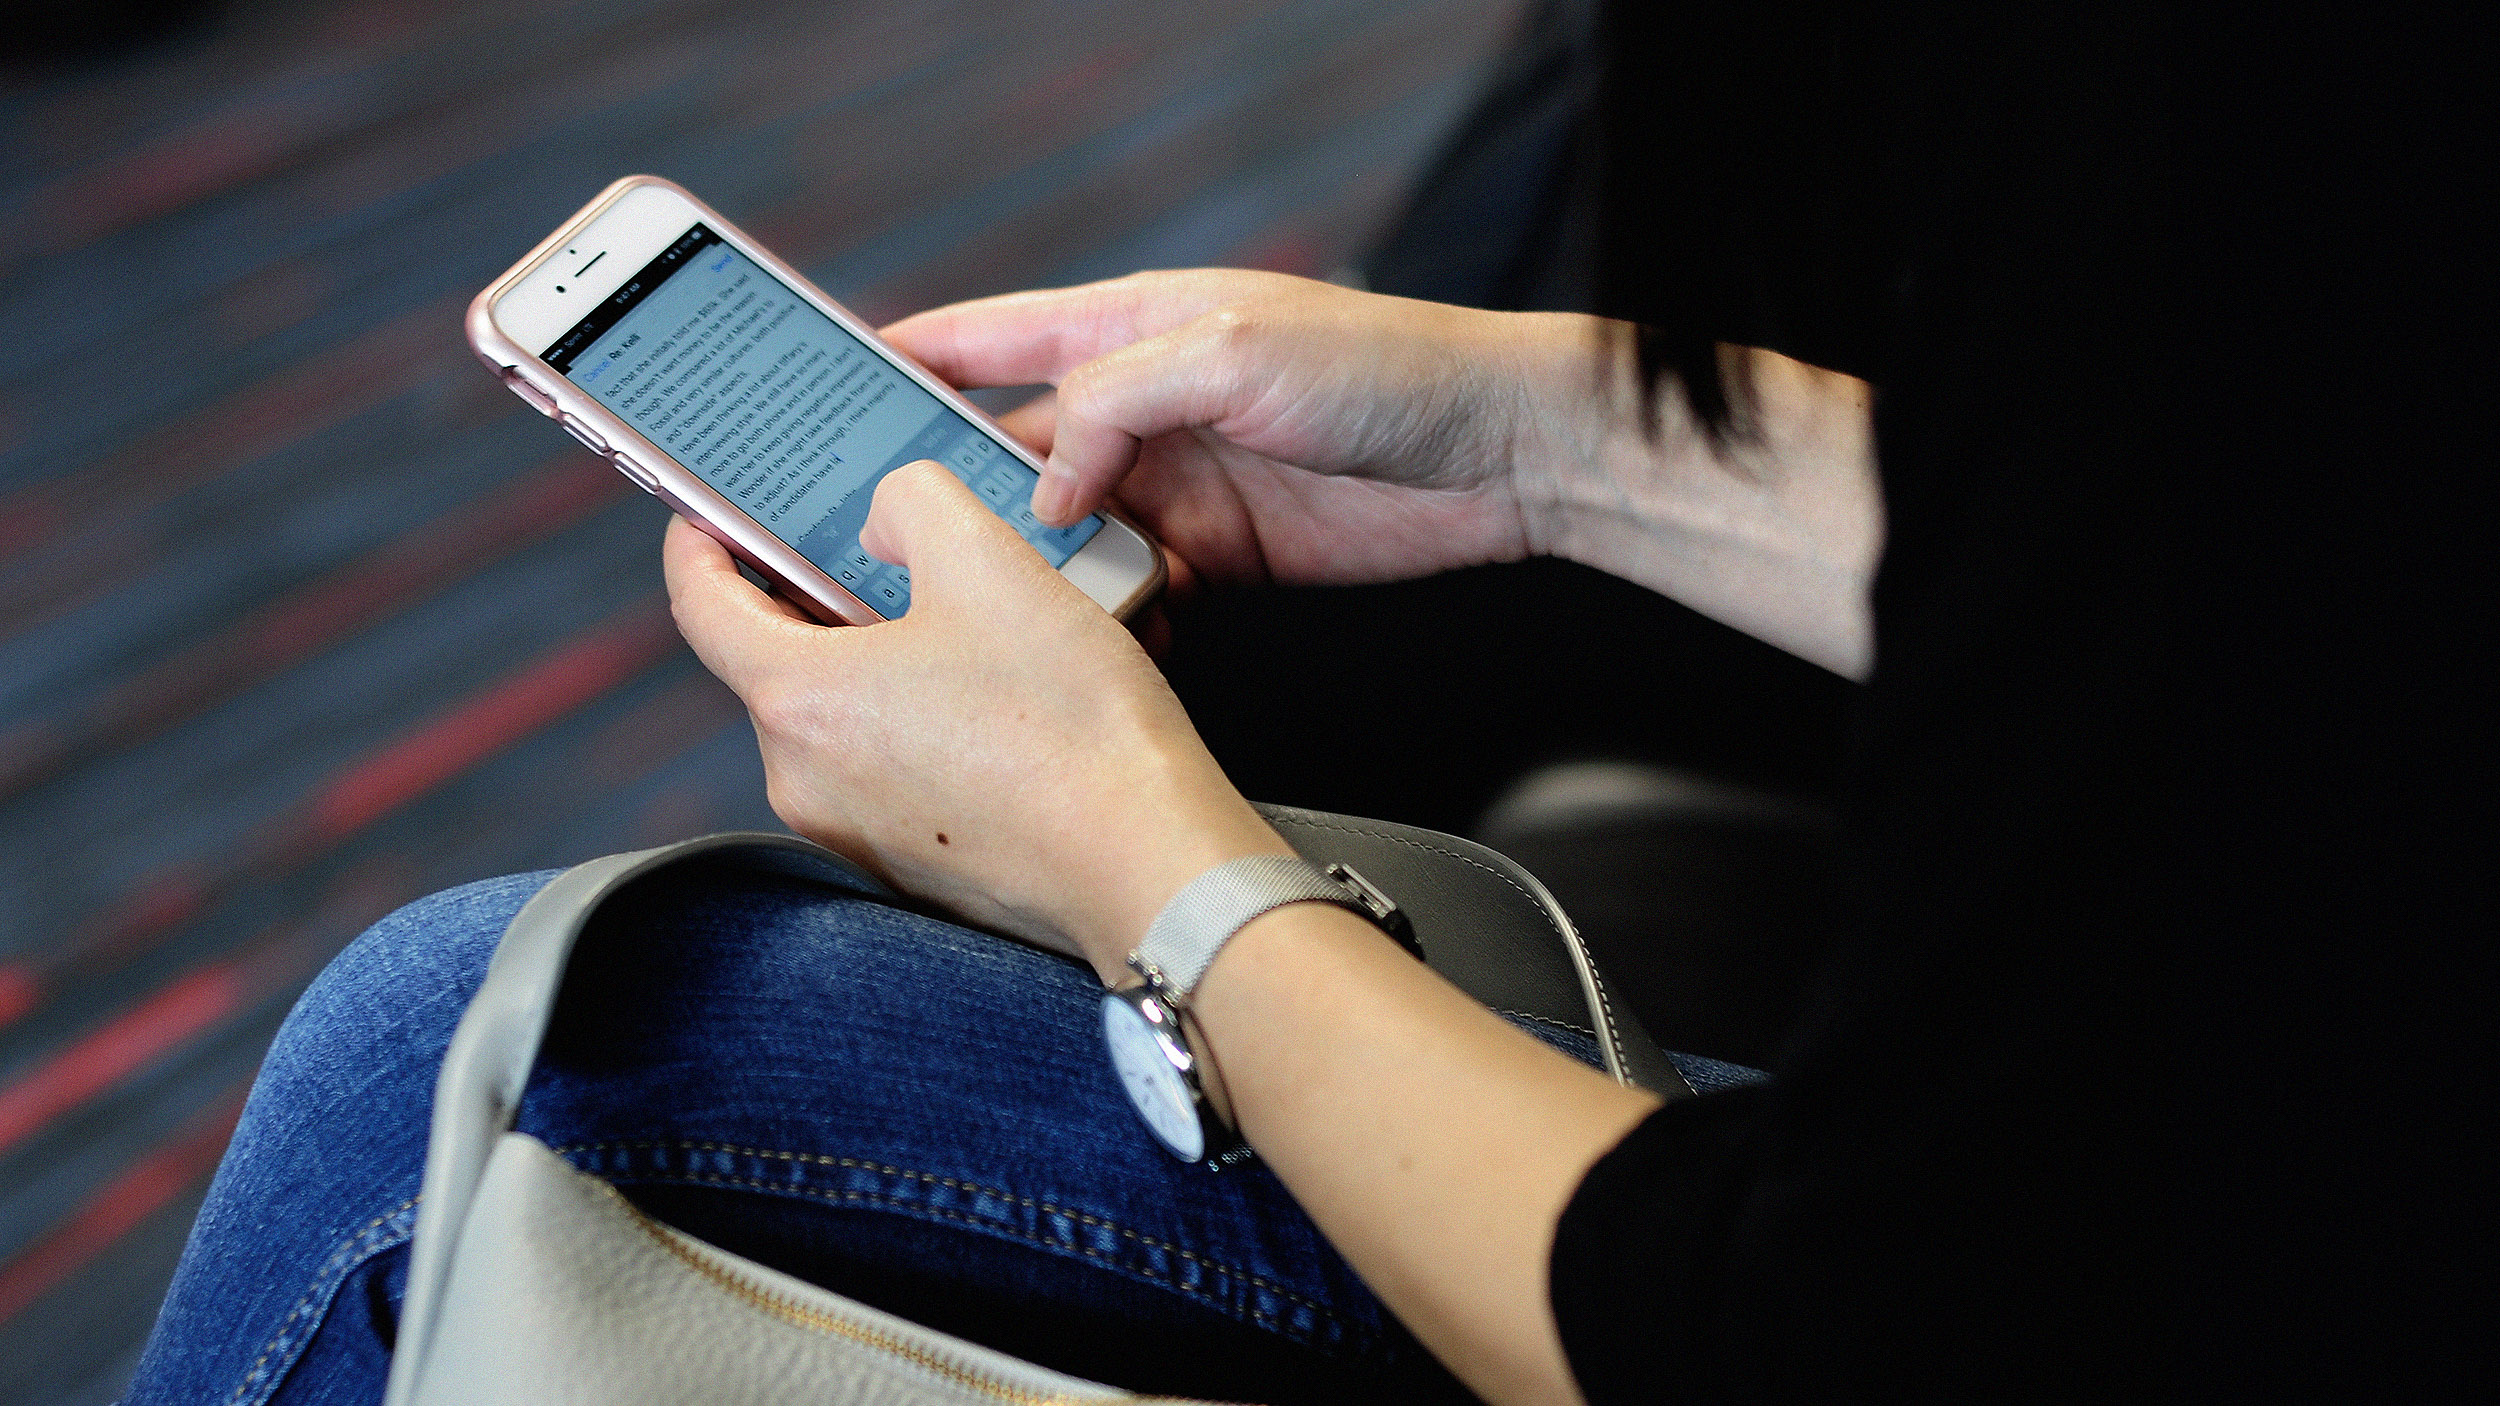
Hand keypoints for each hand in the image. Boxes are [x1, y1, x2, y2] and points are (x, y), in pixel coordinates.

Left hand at [662, 463, 1286, 976]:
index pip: (700, 605)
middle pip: (782, 659)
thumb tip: (885, 519)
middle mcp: (804, 781)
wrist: (1151, 867)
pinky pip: (892, 769)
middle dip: (825, 596)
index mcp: (797, 701)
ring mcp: (855, 833)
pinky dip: (925, 723)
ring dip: (889, 660)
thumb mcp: (990, 561)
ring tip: (975, 627)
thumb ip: (912, 502)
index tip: (713, 510)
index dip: (701, 540)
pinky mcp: (912, 867)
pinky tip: (1001, 703)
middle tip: (891, 551)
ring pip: (846, 714)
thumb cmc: (1073, 729)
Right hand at [881, 269, 1598, 592]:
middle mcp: (1147, 407)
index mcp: (1135, 328)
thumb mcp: (1229, 354)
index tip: (834, 388)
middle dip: (951, 490)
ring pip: (1067, 535)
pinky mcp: (1221, 555)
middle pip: (1016, 451)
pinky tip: (1083, 639)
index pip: (997, 337)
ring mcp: (1180, 484)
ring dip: (1033, 570)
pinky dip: (1106, 615)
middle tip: (880, 537)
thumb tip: (1043, 484)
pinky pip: (1133, 589)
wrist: (1500, 457)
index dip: (914, 360)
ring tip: (983, 606)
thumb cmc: (1384, 370)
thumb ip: (1115, 404)